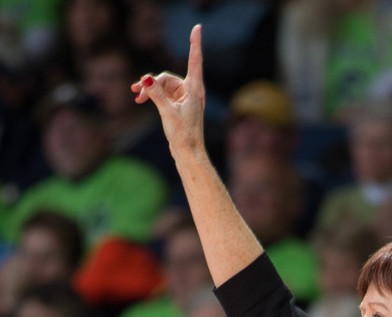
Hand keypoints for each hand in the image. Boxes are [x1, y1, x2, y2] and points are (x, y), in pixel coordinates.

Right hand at [131, 24, 205, 155]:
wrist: (188, 154)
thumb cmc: (183, 135)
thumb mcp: (167, 112)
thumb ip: (156, 94)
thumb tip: (145, 78)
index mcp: (194, 90)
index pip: (194, 60)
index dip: (195, 43)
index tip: (197, 27)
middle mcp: (191, 91)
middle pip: (168, 77)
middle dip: (151, 82)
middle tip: (135, 90)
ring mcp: (185, 99)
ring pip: (163, 86)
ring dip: (149, 90)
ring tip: (135, 97)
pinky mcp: (179, 106)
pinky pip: (163, 94)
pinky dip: (152, 96)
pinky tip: (140, 100)